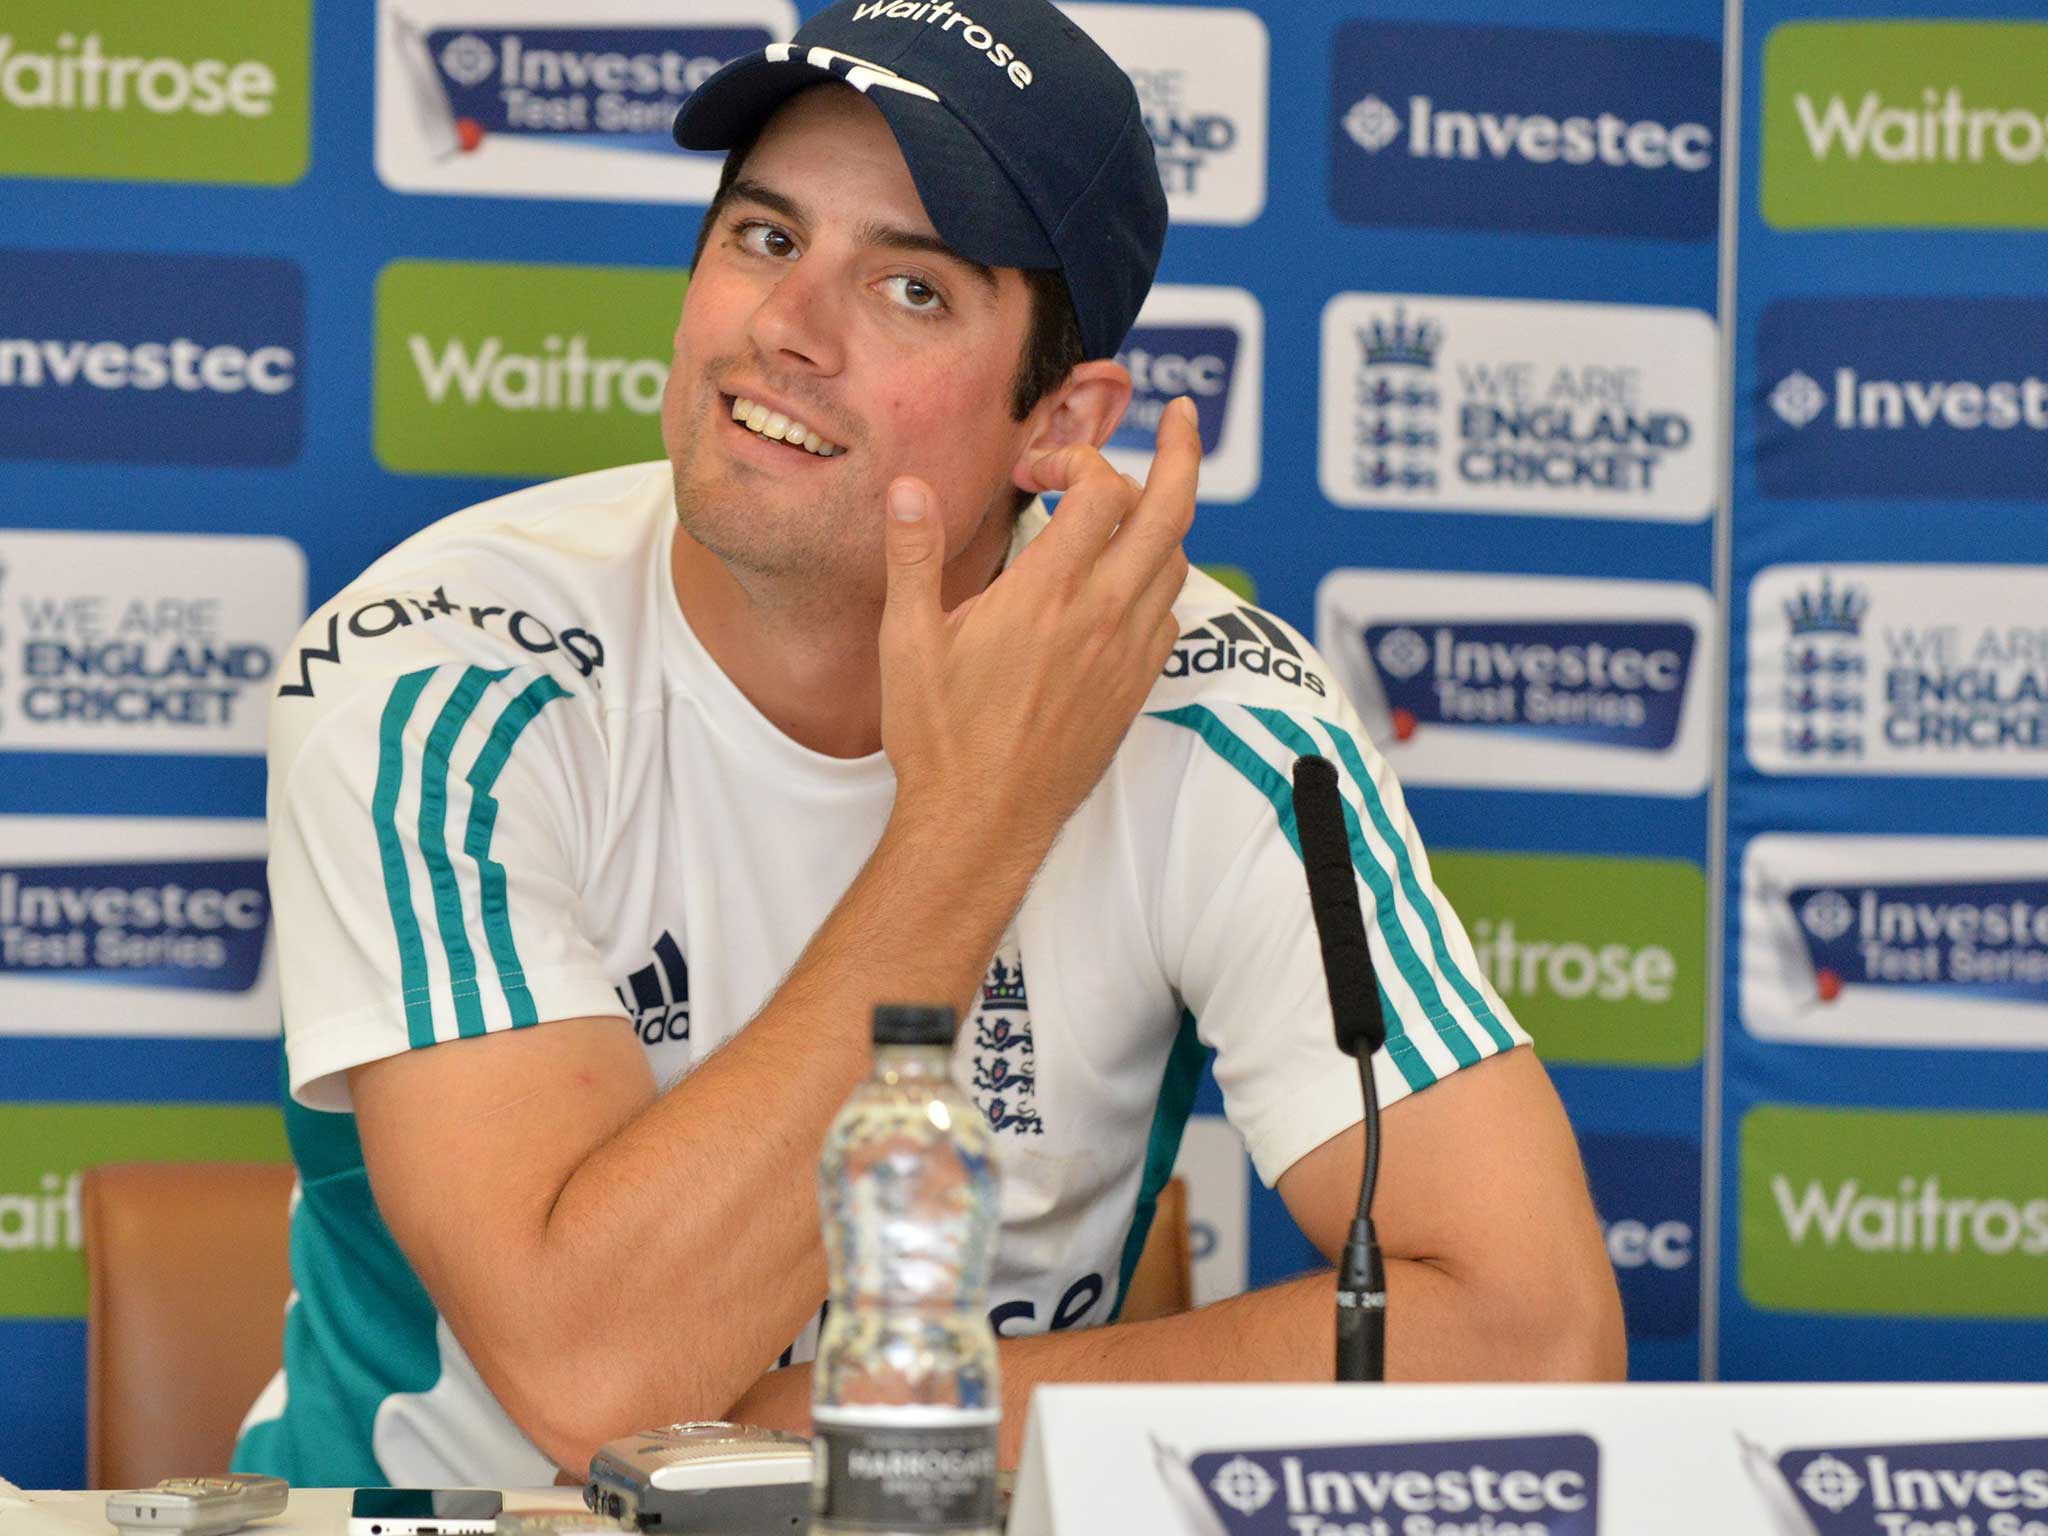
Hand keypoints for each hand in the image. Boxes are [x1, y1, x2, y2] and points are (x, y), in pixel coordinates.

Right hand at [877, 397, 1198, 854]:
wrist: (980, 825)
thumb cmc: (939, 739)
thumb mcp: (906, 641)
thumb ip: (913, 556)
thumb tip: (909, 487)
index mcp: (1047, 594)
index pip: (1102, 489)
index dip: (1076, 458)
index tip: (1037, 474)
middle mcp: (1102, 617)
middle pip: (1172, 512)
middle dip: (1181, 452)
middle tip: (1180, 418)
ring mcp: (1128, 655)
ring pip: (1177, 562)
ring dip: (1160, 523)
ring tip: (1130, 507)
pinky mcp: (1136, 690)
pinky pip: (1170, 617)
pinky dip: (1157, 583)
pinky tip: (1120, 586)